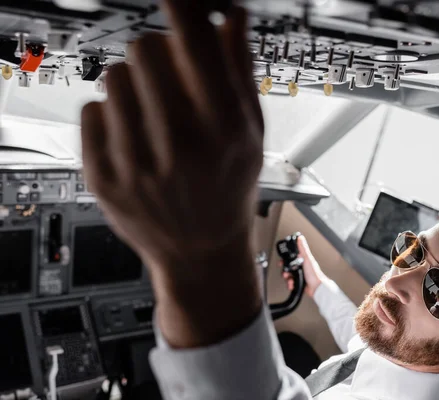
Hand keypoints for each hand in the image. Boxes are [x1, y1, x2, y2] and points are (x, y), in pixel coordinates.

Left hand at [81, 1, 263, 347]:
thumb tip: (231, 17)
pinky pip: (93, 109)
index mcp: (224, 128)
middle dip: (158, 50)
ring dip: (134, 83)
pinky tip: (134, 136)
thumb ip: (239, 70)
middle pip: (146, 48)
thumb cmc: (229, 191)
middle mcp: (180, 144)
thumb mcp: (251, 134)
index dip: (183, 7)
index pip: (195, 42)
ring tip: (152, 111)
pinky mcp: (104, 175)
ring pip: (115, 76)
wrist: (200, 251)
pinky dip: (112, 114)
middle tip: (170, 73)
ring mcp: (137, 162)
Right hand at [282, 235, 327, 296]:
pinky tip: (293, 284)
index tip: (282, 262)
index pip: (291, 258)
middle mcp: (301, 268)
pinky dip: (290, 284)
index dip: (285, 260)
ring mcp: (300, 275)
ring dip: (288, 279)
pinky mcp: (299, 282)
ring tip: (290, 280)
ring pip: (288, 276)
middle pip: (288, 268)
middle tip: (286, 273)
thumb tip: (301, 238)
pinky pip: (291, 283)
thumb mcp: (307, 259)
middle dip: (285, 271)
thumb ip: (303, 248)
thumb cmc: (315, 274)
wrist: (317, 288)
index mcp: (303, 260)